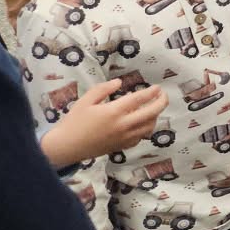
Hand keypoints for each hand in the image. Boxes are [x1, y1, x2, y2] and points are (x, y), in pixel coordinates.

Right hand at [39, 81, 167, 167]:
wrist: (66, 147)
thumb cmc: (74, 122)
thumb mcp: (85, 101)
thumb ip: (103, 89)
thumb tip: (119, 82)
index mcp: (114, 112)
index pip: (140, 99)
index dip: (151, 92)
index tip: (157, 87)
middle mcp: (124, 125)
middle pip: (152, 113)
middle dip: (162, 102)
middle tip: (163, 95)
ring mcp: (125, 138)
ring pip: (149, 127)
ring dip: (155, 116)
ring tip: (152, 108)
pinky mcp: (122, 146)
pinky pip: (140, 137)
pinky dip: (145, 129)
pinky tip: (140, 123)